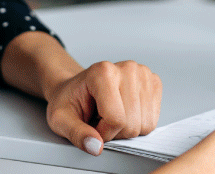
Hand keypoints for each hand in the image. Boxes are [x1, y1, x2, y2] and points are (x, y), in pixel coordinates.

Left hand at [44, 60, 162, 154]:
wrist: (77, 88)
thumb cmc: (70, 101)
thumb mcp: (61, 119)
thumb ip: (77, 134)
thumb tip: (96, 146)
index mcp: (102, 72)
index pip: (116, 119)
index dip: (103, 132)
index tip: (92, 125)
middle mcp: (126, 68)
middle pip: (132, 124)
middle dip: (115, 132)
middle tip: (101, 120)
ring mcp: (142, 73)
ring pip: (145, 124)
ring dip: (128, 128)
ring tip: (112, 114)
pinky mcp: (153, 81)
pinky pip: (153, 119)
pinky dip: (139, 122)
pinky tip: (125, 110)